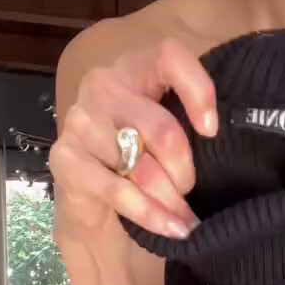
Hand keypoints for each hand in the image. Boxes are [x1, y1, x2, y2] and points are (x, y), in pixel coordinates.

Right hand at [50, 38, 216, 241]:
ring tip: (184, 219)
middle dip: (184, 172)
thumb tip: (218, 135)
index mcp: (133, 68)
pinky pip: (120, 192)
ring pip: (142, 167)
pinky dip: (151, 215)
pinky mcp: (66, 160)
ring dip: (169, 201)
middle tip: (190, 192)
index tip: (212, 131)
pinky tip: (170, 228)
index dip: (198, 90)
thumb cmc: (137, 160)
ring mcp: (80, 122)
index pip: (169, 57)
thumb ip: (185, 121)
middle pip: (162, 129)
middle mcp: (102, 87)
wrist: (91, 202)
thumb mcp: (166, 133)